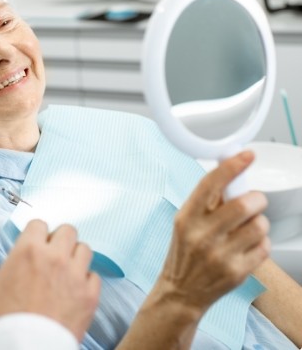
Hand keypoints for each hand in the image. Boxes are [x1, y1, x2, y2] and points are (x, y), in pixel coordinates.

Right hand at [0, 219, 100, 341]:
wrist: (25, 348)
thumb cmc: (4, 318)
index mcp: (29, 249)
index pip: (40, 223)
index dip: (36, 233)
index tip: (35, 244)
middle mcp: (55, 256)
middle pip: (68, 231)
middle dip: (60, 239)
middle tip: (53, 254)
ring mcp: (75, 274)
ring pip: (84, 249)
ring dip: (75, 256)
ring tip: (66, 270)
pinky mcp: (89, 294)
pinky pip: (94, 276)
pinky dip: (86, 280)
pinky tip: (75, 289)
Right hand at [156, 151, 269, 316]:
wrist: (181, 291)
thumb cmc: (185, 251)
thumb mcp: (185, 221)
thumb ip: (206, 200)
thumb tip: (228, 170)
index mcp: (187, 216)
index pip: (210, 184)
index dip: (231, 166)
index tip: (247, 155)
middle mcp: (202, 234)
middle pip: (244, 204)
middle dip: (256, 199)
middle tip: (254, 201)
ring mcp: (220, 255)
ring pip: (259, 225)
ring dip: (260, 221)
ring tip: (248, 227)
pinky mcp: (237, 272)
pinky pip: (264, 247)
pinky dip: (261, 242)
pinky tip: (247, 245)